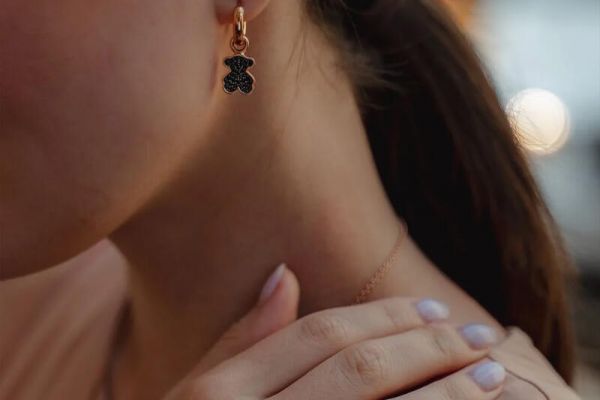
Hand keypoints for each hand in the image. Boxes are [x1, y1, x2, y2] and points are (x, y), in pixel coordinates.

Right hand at [164, 264, 505, 398]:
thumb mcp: (193, 396)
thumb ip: (240, 341)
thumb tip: (285, 274)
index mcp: (219, 393)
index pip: (322, 335)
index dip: (385, 316)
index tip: (434, 308)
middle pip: (361, 371)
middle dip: (430, 348)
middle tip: (480, 336)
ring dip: (448, 393)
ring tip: (493, 375)